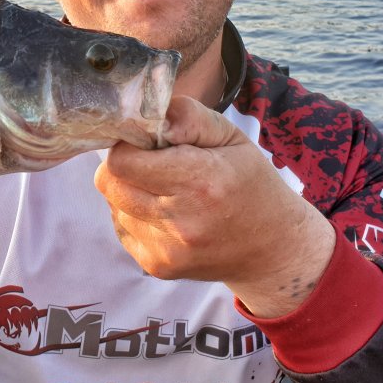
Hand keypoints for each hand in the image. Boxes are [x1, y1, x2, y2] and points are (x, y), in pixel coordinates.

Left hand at [95, 96, 334, 317]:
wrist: (272, 250)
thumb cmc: (250, 184)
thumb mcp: (231, 137)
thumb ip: (187, 117)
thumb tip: (146, 115)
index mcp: (200, 181)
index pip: (122, 160)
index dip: (128, 144)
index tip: (148, 142)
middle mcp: (180, 220)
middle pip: (110, 182)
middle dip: (124, 165)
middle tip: (154, 163)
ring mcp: (166, 250)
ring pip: (113, 204)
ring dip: (129, 190)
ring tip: (166, 189)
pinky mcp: (157, 267)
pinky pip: (122, 227)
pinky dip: (135, 215)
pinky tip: (167, 213)